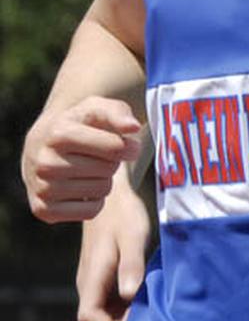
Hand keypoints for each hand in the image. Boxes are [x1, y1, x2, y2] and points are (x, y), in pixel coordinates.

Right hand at [21, 96, 140, 222]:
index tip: (125, 143)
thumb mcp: (98, 109)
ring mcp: (42, 188)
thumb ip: (118, 113)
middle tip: (98, 156)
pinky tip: (80, 187)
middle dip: (111, 162)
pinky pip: (92, 211)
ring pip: (102, 190)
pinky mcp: (44, 210)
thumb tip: (133, 127)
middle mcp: (45, 162)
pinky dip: (94, 201)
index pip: (115, 148)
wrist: (43, 146)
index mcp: (58, 133)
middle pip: (109, 169)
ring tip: (87, 169)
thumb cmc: (81, 125)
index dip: (128, 146)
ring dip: (103, 180)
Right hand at [76, 170, 149, 320]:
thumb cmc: (124, 214)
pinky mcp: (101, 277)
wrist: (112, 195)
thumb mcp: (132, 237)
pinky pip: (106, 303)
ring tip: (147, 317)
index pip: (89, 318)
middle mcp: (88, 284)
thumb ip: (131, 266)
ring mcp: (94, 281)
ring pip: (99, 314)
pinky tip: (143, 305)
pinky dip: (120, 311)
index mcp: (92, 278)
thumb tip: (129, 295)